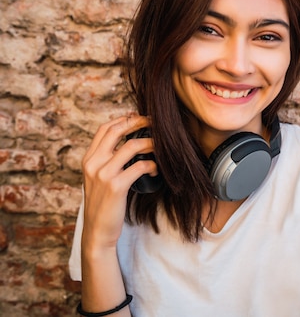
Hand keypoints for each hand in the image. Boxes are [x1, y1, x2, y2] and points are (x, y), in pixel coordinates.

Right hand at [80, 115, 156, 252]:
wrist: (97, 231)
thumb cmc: (104, 205)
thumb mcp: (99, 179)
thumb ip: (108, 161)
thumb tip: (131, 144)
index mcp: (89, 159)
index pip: (104, 129)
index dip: (123, 119)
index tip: (139, 117)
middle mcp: (94, 163)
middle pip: (117, 131)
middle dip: (138, 122)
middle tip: (155, 123)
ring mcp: (103, 174)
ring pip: (132, 146)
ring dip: (151, 143)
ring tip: (161, 147)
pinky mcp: (116, 186)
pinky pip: (140, 166)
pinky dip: (153, 165)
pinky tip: (157, 170)